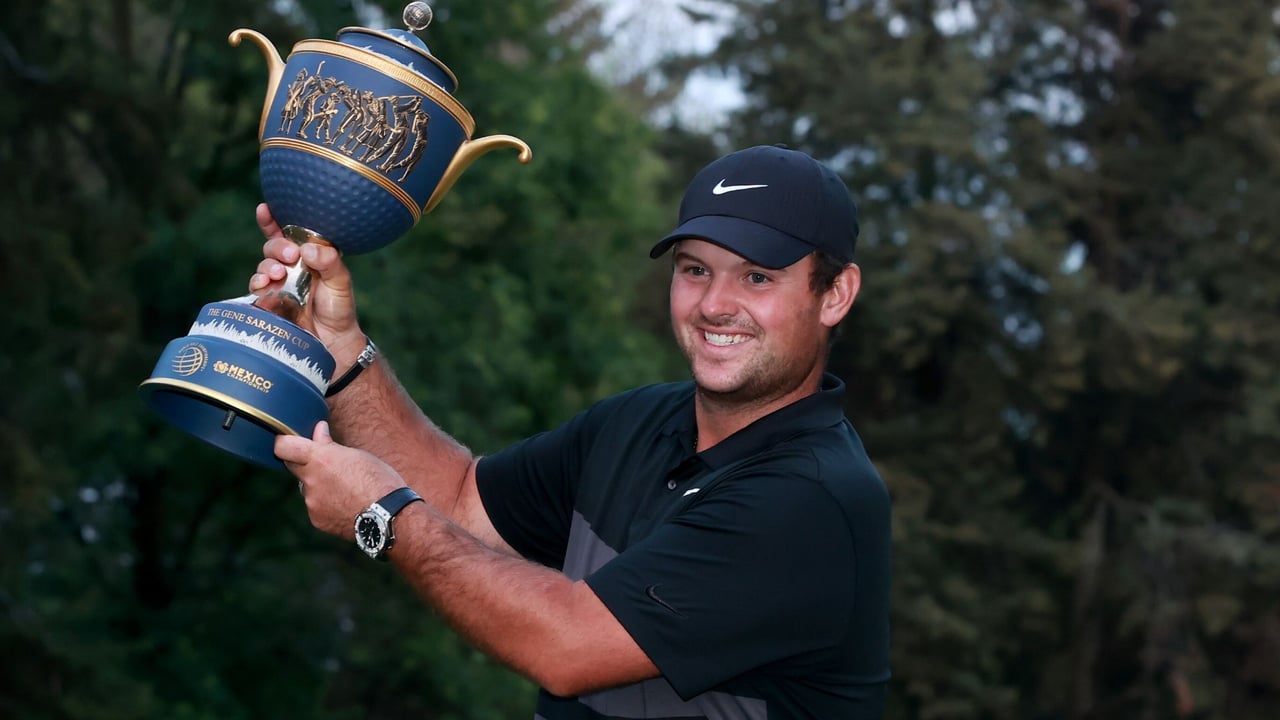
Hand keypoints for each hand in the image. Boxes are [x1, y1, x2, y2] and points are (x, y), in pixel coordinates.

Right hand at [248, 203, 366, 362]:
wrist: (332, 341)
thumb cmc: (339, 308)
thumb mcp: (341, 282)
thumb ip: (329, 262)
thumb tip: (308, 249)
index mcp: (309, 255)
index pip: (290, 232)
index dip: (274, 219)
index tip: (265, 207)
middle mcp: (291, 266)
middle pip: (274, 246)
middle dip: (278, 247)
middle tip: (291, 257)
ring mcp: (279, 282)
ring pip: (263, 264)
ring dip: (267, 265)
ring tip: (278, 274)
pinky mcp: (269, 300)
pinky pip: (257, 286)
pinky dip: (258, 282)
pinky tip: (265, 285)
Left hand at [277, 421, 405, 539]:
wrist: (388, 516)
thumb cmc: (379, 480)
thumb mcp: (357, 455)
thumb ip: (330, 445)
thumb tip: (318, 431)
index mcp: (320, 459)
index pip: (284, 446)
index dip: (284, 442)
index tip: (290, 440)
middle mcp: (310, 480)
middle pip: (292, 466)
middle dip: (305, 462)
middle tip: (327, 464)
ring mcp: (311, 502)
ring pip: (308, 488)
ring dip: (320, 485)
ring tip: (348, 489)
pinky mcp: (316, 520)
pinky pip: (316, 506)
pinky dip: (327, 504)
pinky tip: (347, 504)